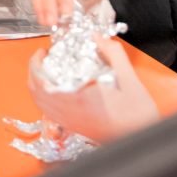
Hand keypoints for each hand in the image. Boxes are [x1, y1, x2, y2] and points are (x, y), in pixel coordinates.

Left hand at [27, 39, 158, 142]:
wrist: (142, 138)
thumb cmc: (137, 115)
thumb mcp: (129, 78)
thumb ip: (113, 54)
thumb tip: (97, 38)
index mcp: (78, 98)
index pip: (43, 81)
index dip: (36, 64)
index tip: (42, 51)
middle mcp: (69, 112)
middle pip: (36, 92)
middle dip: (34, 71)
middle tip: (42, 57)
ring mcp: (69, 122)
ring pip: (40, 103)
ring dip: (37, 84)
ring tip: (47, 70)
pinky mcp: (73, 128)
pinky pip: (49, 112)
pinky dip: (45, 98)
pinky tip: (56, 88)